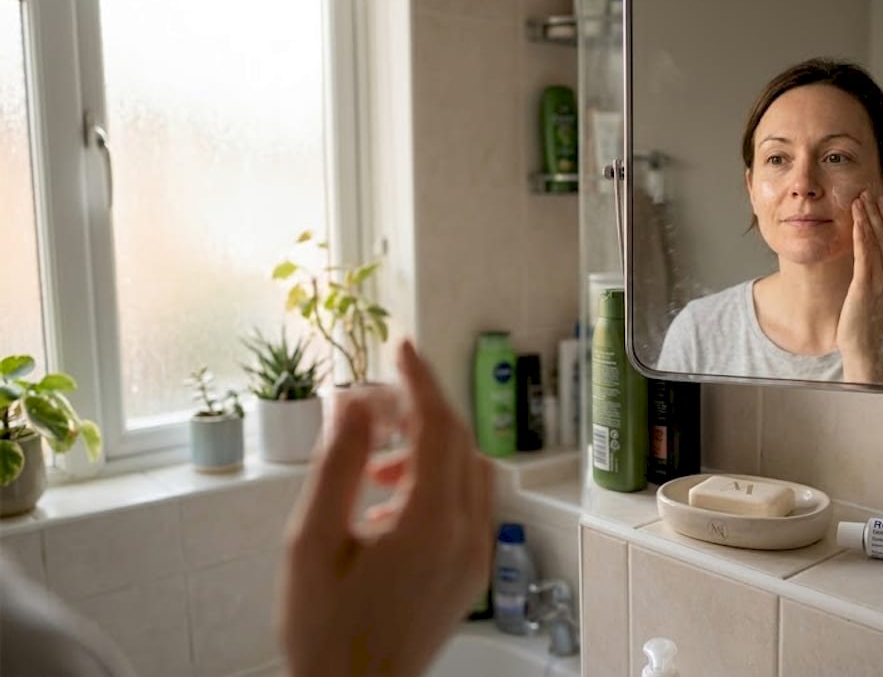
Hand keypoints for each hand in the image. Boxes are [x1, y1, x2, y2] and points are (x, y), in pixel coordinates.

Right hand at [280, 340, 494, 676]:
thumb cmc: (324, 632)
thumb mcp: (311, 543)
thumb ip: (336, 465)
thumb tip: (352, 401)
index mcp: (430, 525)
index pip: (438, 427)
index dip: (419, 379)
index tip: (400, 346)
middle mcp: (466, 536)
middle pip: (458, 443)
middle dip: (418, 411)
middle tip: (370, 404)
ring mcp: (474, 557)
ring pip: (467, 472)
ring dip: (426, 450)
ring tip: (370, 464)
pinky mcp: (471, 573)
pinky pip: (467, 505)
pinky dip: (435, 483)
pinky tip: (386, 502)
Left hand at [838, 192, 882, 382]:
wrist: (864, 348)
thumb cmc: (871, 323)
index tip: (882, 199)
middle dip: (879, 212)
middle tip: (870, 190)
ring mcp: (882, 282)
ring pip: (877, 242)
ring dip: (869, 218)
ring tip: (860, 199)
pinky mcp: (866, 287)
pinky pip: (865, 255)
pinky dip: (862, 235)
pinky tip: (857, 221)